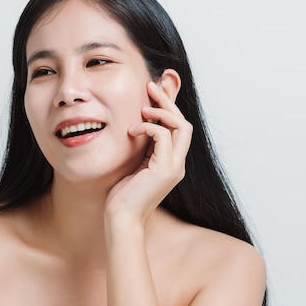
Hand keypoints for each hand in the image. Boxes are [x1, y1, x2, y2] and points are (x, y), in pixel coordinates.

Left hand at [104, 80, 192, 223]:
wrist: (121, 219)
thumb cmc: (122, 196)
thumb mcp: (132, 165)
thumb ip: (140, 148)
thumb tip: (135, 128)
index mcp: (170, 162)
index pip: (177, 128)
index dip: (168, 107)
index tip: (153, 90)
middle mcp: (177, 164)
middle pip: (184, 123)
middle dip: (168, 101)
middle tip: (150, 86)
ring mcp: (174, 167)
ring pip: (181, 127)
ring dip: (162, 111)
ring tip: (143, 106)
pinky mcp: (165, 170)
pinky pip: (163, 136)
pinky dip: (149, 127)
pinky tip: (132, 130)